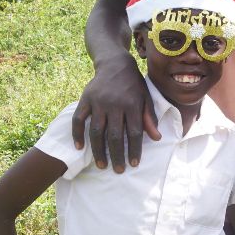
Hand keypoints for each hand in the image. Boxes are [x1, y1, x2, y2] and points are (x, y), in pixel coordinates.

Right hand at [72, 53, 157, 172]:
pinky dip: (77, 134)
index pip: (134, 132)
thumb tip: (157, 138)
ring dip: (98, 150)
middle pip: (114, 135)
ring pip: (96, 131)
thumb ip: (149, 117)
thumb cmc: (134, 84)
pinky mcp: (85, 99)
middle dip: (117, 155)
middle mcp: (115, 104)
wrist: (115, 63)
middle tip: (118, 170)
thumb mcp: (146, 97)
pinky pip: (78, 119)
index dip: (134, 149)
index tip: (134, 164)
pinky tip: (79, 148)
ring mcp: (98, 102)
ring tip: (102, 165)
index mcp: (132, 104)